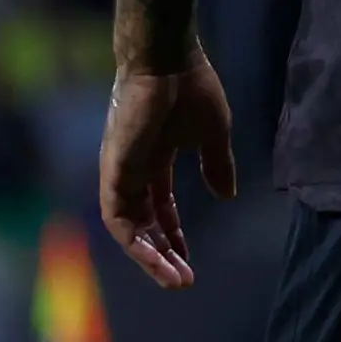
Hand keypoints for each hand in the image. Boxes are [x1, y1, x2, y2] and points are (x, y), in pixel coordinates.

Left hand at [100, 51, 238, 290]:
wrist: (167, 61)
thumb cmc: (191, 89)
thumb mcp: (212, 134)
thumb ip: (217, 166)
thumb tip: (227, 195)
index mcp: (156, 160)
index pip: (161, 208)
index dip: (174, 235)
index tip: (190, 260)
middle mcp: (134, 171)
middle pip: (144, 224)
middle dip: (163, 254)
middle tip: (183, 280)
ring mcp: (121, 173)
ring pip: (128, 229)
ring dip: (149, 257)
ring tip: (174, 279)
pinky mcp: (113, 173)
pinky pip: (117, 219)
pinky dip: (134, 242)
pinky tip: (155, 258)